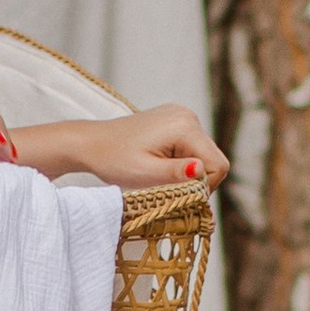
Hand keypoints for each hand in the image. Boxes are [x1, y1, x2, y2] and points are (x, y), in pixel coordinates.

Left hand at [41, 104, 229, 192]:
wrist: (91, 143)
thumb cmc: (114, 160)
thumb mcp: (145, 174)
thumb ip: (176, 174)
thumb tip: (202, 171)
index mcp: (184, 126)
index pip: (217, 165)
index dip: (203, 187)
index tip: (180, 195)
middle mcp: (188, 115)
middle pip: (212, 159)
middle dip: (196, 179)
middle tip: (168, 188)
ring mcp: (182, 115)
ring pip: (203, 154)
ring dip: (187, 171)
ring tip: (160, 175)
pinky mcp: (176, 120)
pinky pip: (192, 146)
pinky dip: (182, 160)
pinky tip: (160, 163)